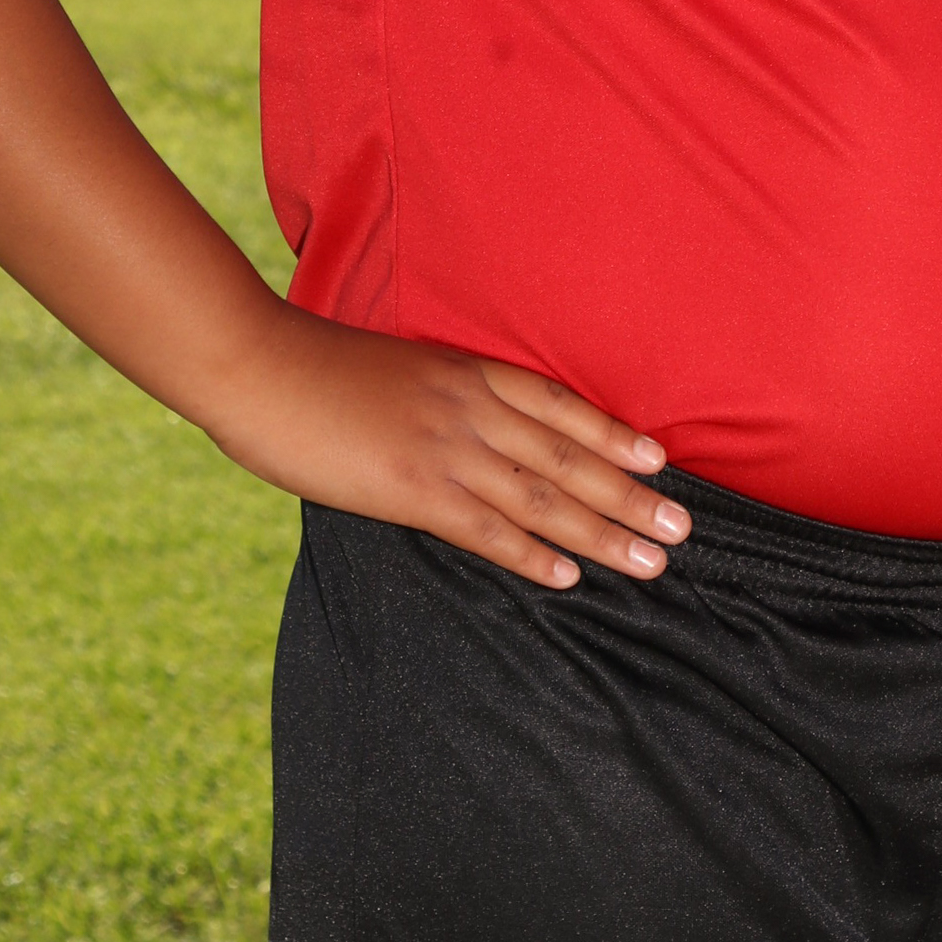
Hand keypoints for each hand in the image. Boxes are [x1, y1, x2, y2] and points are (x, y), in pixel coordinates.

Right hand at [207, 303, 690, 587]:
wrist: (259, 363)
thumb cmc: (316, 367)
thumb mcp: (396, 370)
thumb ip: (437, 398)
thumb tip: (462, 431)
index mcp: (465, 370)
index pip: (558, 405)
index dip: (612, 434)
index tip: (659, 459)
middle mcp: (469, 405)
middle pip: (567, 454)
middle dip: (629, 493)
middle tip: (682, 525)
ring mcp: (445, 447)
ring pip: (542, 495)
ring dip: (601, 530)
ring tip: (651, 559)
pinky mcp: (411, 487)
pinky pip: (485, 527)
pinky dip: (530, 554)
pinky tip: (568, 577)